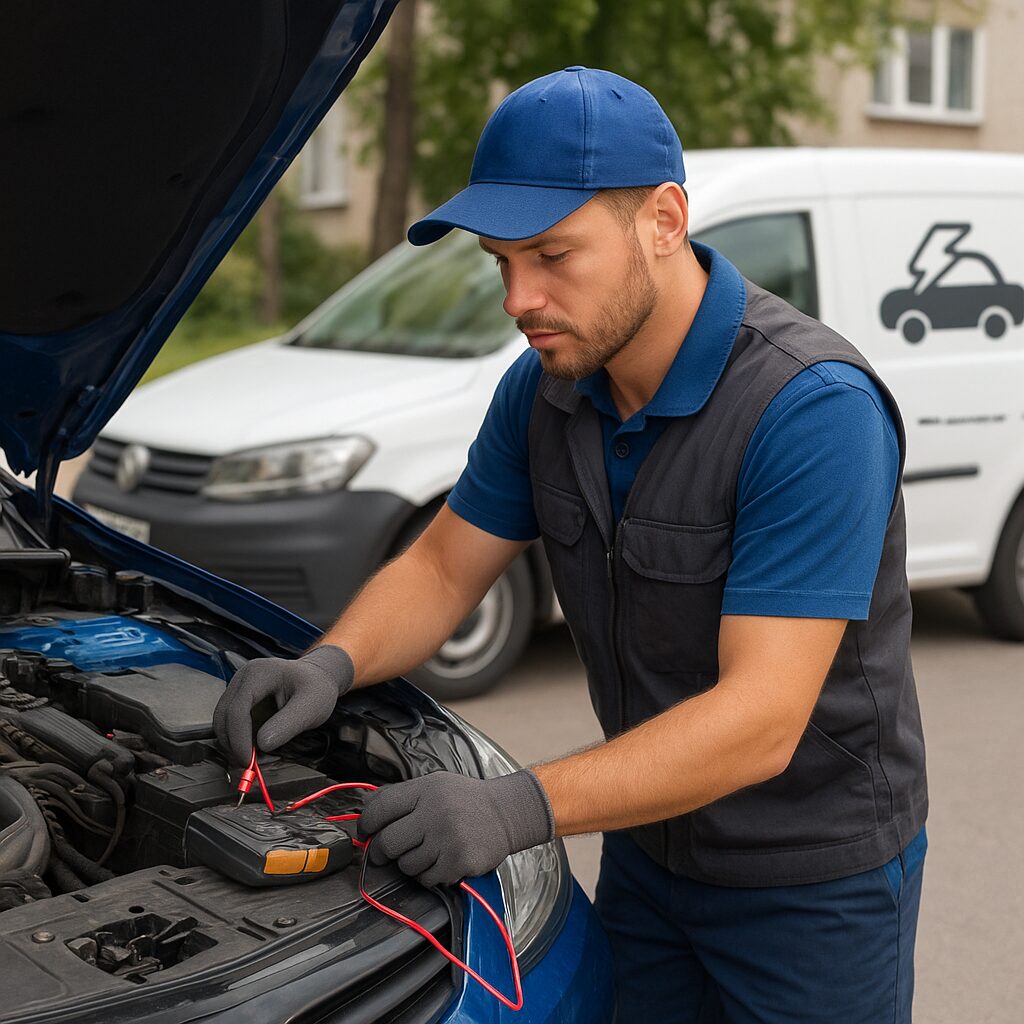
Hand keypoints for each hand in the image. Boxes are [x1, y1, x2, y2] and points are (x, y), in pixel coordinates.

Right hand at [213, 645, 353, 763]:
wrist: (316, 679)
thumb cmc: (316, 689)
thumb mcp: (311, 708)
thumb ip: (287, 726)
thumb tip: (262, 745)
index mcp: (261, 672)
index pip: (238, 709)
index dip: (239, 738)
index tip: (248, 761)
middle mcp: (243, 677)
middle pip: (223, 715)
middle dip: (232, 743)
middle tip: (249, 765)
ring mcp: (238, 687)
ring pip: (221, 721)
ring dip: (232, 743)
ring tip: (253, 757)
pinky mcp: (238, 698)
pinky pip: (228, 723)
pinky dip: (236, 738)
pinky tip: (252, 748)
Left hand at [356, 770, 554, 887]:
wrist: (506, 813)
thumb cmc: (465, 800)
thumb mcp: (434, 785)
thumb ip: (401, 796)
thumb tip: (365, 812)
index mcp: (425, 790)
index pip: (380, 809)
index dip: (366, 825)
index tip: (365, 833)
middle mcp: (435, 812)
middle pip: (388, 843)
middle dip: (382, 851)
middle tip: (386, 852)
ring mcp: (447, 838)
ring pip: (406, 865)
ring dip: (410, 863)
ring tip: (426, 851)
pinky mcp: (458, 861)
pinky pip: (426, 879)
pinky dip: (429, 875)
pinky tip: (441, 860)